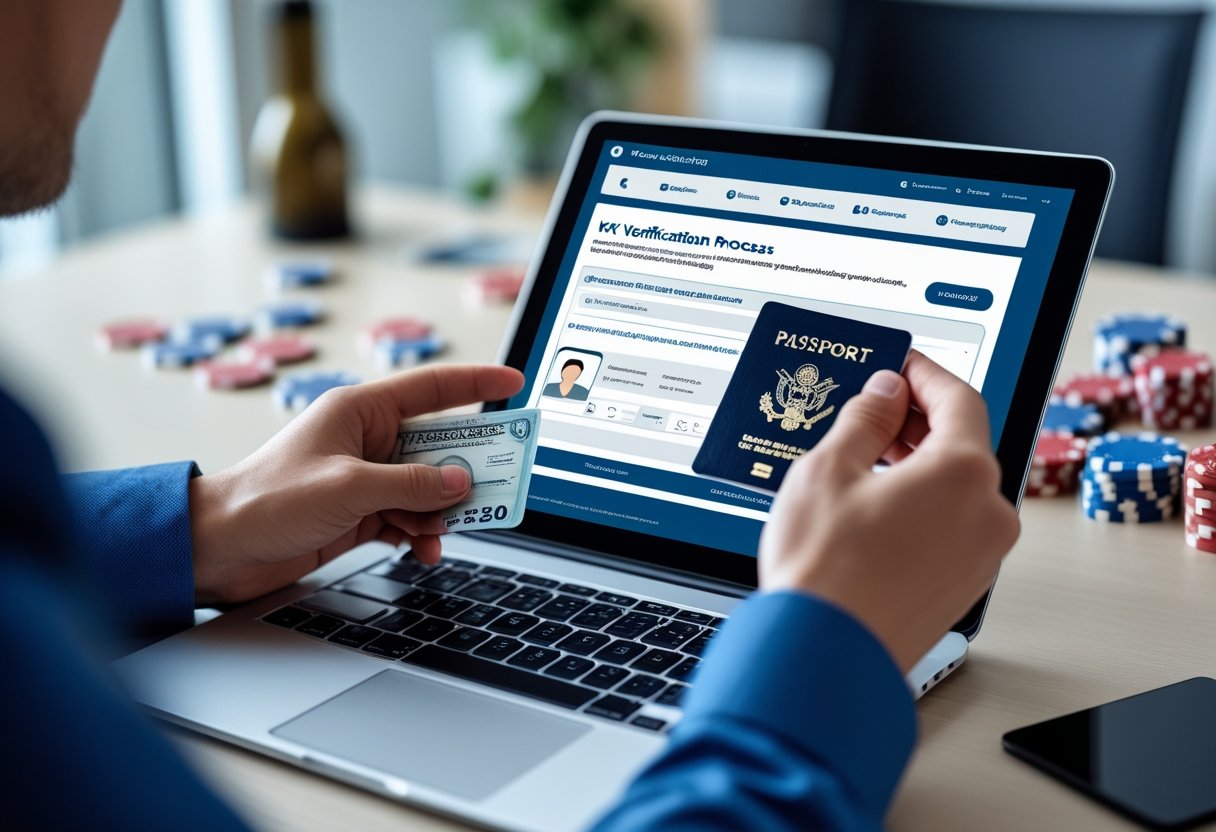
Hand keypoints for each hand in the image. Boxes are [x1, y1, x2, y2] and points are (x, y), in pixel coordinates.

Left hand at [189, 364, 523, 605]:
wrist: (220, 548)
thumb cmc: (267, 501)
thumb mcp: (349, 488)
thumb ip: (411, 484)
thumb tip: (460, 482)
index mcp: (361, 411)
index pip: (431, 389)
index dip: (476, 382)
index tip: (514, 380)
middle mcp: (367, 441)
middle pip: (437, 446)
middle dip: (465, 468)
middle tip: (497, 483)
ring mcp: (365, 478)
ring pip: (427, 487)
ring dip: (440, 511)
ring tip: (441, 530)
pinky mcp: (360, 513)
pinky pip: (409, 517)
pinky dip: (421, 534)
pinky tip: (423, 550)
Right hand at [758, 351, 1019, 671]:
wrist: (824, 657)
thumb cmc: (825, 571)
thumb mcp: (829, 469)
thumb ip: (865, 419)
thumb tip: (884, 394)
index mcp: (964, 474)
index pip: (958, 400)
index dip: (923, 375)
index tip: (899, 364)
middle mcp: (987, 514)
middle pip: (961, 445)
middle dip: (916, 422)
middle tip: (871, 409)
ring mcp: (980, 557)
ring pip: (955, 489)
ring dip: (916, 465)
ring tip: (862, 460)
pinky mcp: (961, 587)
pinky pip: (949, 526)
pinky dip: (920, 504)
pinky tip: (872, 506)